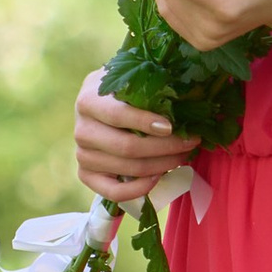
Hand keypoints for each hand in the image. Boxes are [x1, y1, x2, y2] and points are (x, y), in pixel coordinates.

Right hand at [73, 66, 185, 205]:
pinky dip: (140, 189)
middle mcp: (81, 130)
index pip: (118, 115)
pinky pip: (114, 192)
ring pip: (127, 168)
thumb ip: (148, 87)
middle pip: (127, 147)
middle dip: (165, 147)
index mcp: (88, 101)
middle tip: (191, 141)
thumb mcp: (130, 79)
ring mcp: (82, 155)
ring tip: (183, 155)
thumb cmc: (123, 91)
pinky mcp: (86, 175)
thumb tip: (184, 102)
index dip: (145, 122)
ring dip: (162, 165)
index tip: (171, 126)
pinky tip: (158, 177)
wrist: (100, 106)